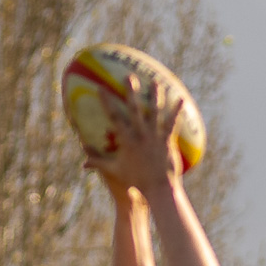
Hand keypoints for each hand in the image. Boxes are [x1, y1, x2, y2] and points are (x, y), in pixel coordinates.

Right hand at [83, 75, 183, 197]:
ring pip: (155, 112)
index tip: (100, 88)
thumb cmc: (136, 182)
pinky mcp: (168, 142)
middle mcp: (141, 135)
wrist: (158, 189)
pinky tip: (181, 99)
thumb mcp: (116, 172)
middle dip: (131, 92)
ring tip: (156, 82)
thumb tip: (83, 164)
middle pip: (135, 109)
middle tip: (129, 76)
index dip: (106, 102)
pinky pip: (172, 124)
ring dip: (155, 96)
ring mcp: (155, 137)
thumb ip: (100, 164)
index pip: (114, 118)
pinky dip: (177, 112)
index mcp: (127, 141)